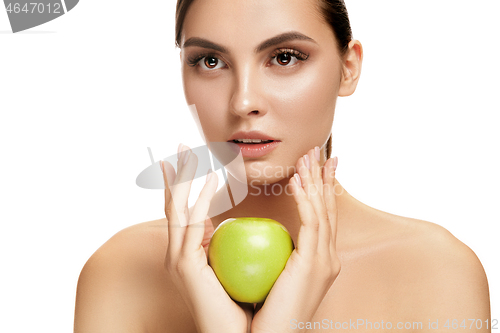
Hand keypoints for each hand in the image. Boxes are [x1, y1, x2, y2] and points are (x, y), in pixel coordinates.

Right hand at [161, 144, 252, 332]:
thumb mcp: (238, 264)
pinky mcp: (183, 265)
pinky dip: (200, 200)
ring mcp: (177, 259)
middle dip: (176, 174)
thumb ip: (232, 243)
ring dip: (183, 178)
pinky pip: (192, 224)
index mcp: (189, 252)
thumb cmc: (245, 301)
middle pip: (174, 204)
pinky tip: (209, 179)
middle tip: (181, 147)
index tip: (193, 160)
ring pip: (176, 209)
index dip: (186, 184)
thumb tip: (240, 221)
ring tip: (188, 153)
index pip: (186, 209)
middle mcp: (178, 253)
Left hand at [251, 147, 339, 332]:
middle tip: (319, 151)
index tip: (314, 167)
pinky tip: (297, 180)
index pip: (321, 216)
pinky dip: (305, 198)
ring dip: (315, 180)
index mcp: (320, 260)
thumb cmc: (264, 311)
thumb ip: (275, 254)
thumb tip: (257, 232)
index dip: (320, 189)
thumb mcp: (274, 276)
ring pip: (322, 209)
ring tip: (308, 156)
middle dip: (324, 177)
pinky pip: (311, 222)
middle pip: (328, 207)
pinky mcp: (315, 263)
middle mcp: (329, 257)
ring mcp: (326, 260)